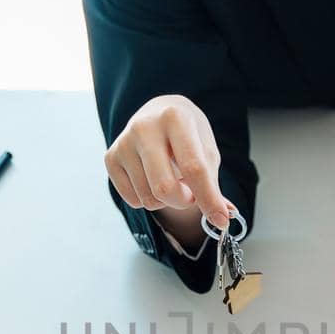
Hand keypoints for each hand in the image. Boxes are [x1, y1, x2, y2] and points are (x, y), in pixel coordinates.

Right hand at [105, 95, 233, 246]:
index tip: (220, 220)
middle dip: (183, 202)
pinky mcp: (110, 157)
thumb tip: (223, 216)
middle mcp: (144, 127)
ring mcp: (123, 142)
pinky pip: (133, 200)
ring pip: (149, 198)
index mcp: (175, 118)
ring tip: (170, 179)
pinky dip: (147, 199)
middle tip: (190, 194)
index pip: (193, 168)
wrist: (157, 112)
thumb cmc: (187, 134)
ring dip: (166, 200)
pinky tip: (151, 178)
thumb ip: (213, 183)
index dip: (208, 198)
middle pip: (164, 188)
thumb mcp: (206, 150)